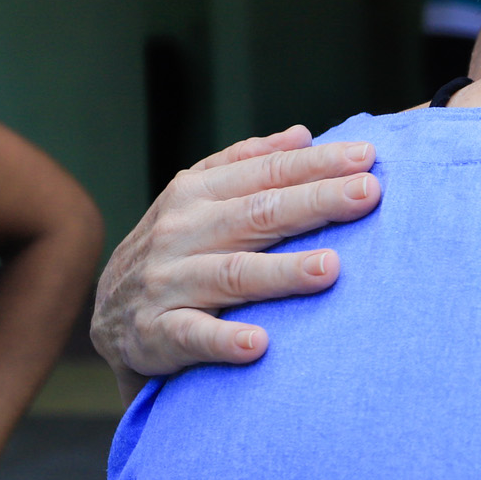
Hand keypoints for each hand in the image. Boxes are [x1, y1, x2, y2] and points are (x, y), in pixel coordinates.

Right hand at [91, 126, 382, 388]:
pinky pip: (193, 336)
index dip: (317, 164)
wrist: (111, 317)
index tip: (368, 158)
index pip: (266, 173)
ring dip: (282, 272)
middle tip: (369, 194)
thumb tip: (302, 135)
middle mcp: (181, 233)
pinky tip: (261, 344)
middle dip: (316, 202)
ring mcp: (167, 283)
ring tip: (331, 268)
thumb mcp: (199, 198)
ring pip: (233, 274)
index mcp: (196, 194)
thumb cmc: (176, 249)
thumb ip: (247, 164)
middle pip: (258, 215)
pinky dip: (225, 340)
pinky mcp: (156, 333)